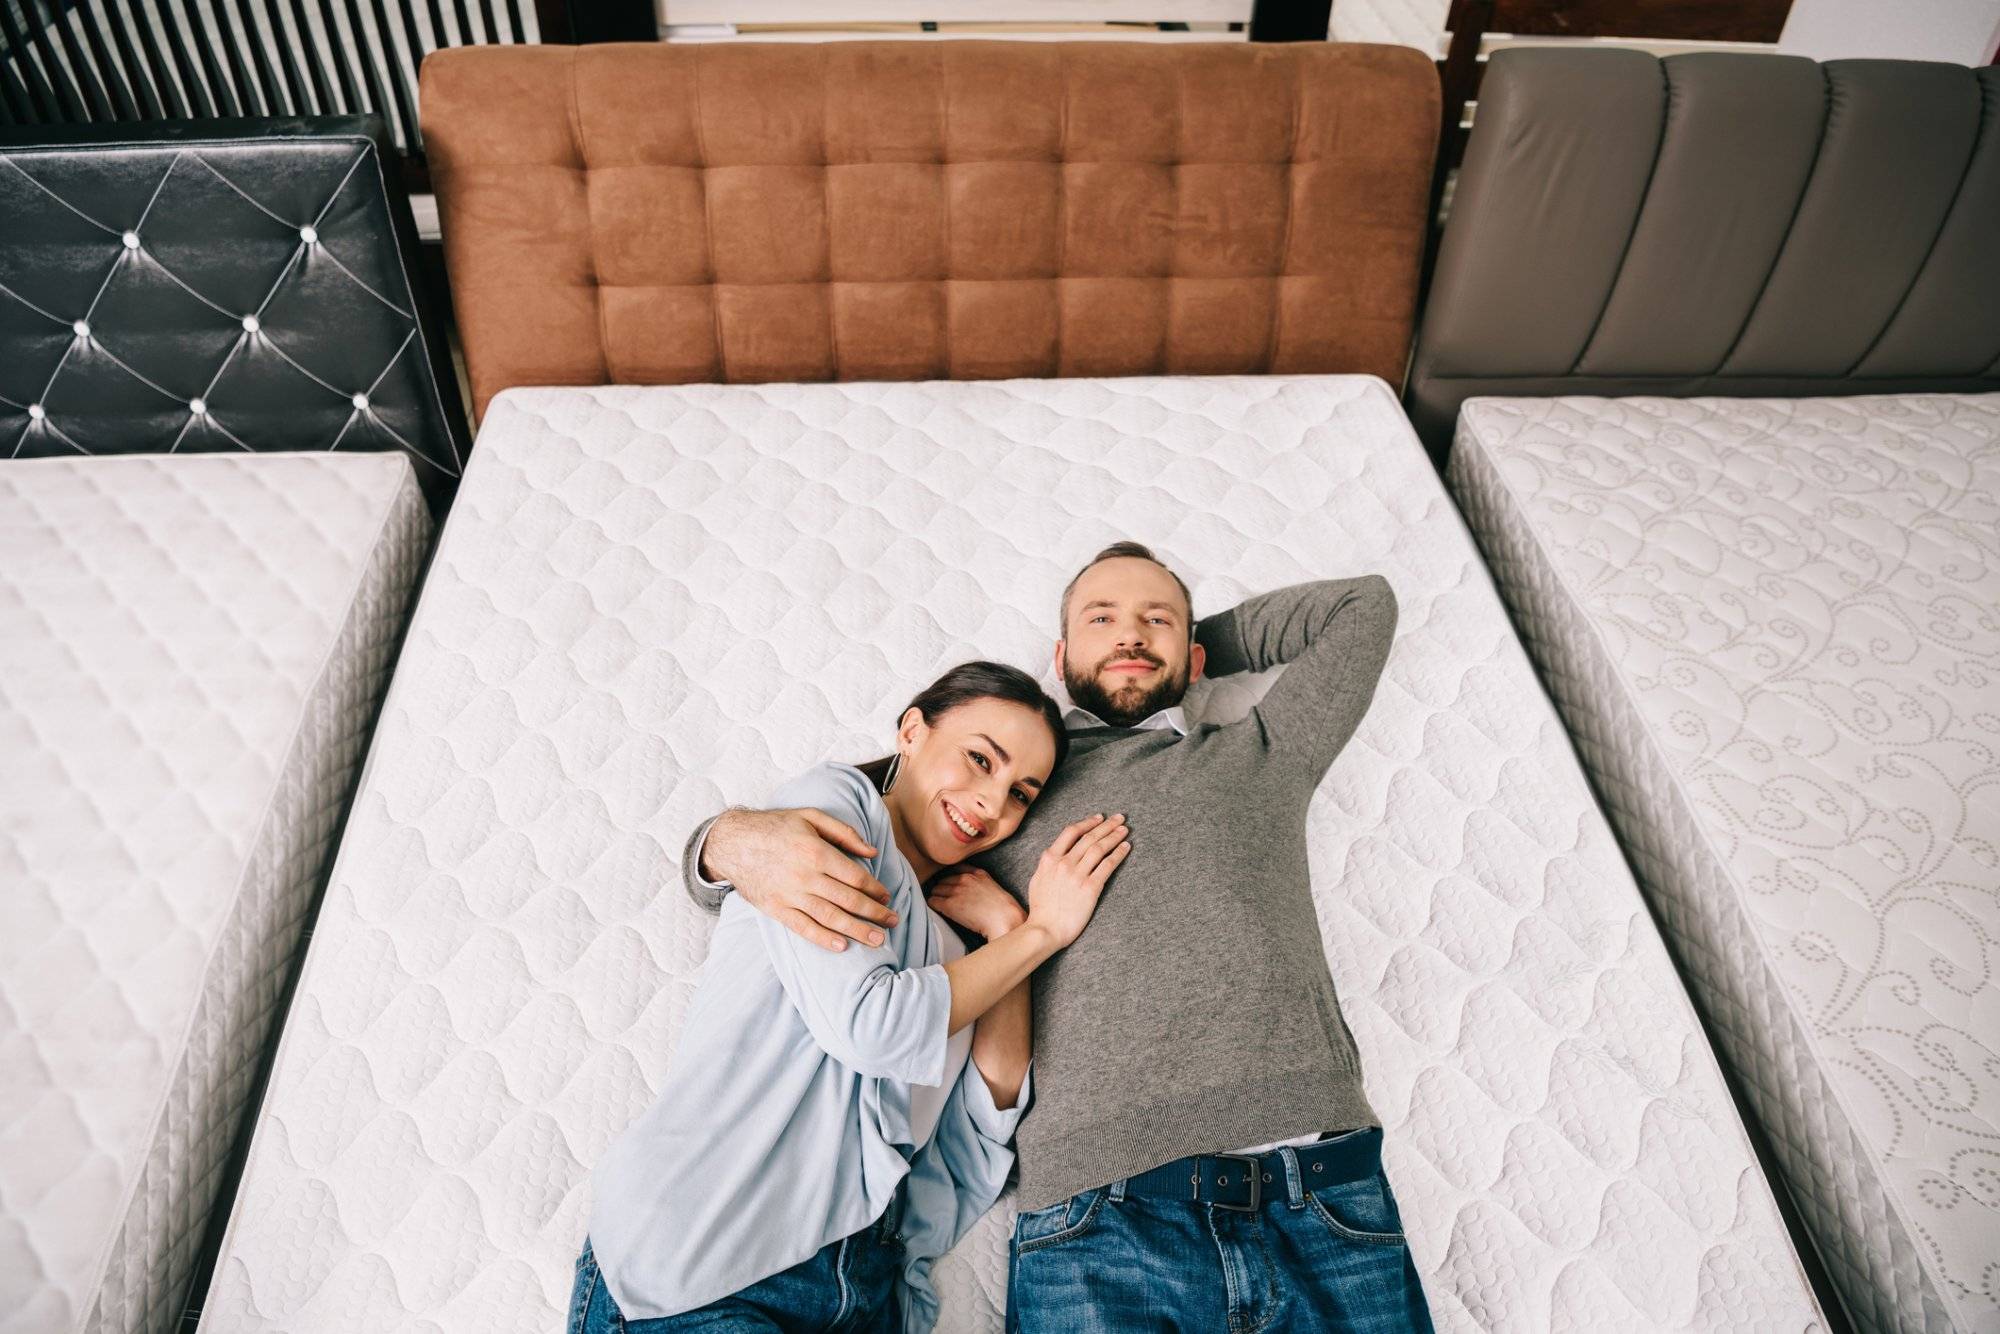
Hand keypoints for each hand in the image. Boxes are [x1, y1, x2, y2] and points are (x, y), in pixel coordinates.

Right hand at [703, 807, 898, 950]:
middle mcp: (805, 876)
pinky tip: (842, 946)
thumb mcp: (810, 817)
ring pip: (830, 917)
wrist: (732, 842)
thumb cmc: (775, 826)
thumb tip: (872, 850)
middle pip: (848, 900)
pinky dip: (823, 938)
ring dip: (857, 930)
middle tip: (893, 922)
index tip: (887, 896)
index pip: (855, 876)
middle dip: (874, 913)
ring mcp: (789, 895)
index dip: (874, 888)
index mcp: (815, 851)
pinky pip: (803, 928)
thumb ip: (844, 832)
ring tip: (878, 940)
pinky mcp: (776, 909)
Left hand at [928, 868, 1027, 940]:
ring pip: (936, 890)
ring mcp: (956, 891)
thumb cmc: (1003, 910)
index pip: (957, 869)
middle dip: (944, 889)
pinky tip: (937, 910)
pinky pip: (933, 901)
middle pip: (944, 880)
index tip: (951, 884)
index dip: (953, 878)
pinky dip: (933, 905)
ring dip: (937, 897)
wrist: (1003, 919)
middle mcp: (965, 879)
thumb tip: (972, 891)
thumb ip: (981, 883)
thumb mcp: (994, 888)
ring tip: (941, 904)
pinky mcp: (949, 905)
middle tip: (946, 898)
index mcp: (977, 873)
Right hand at [1024, 814, 1128, 948]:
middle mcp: (1064, 863)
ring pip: (1099, 848)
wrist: (1046, 929)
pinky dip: (1118, 854)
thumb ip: (1048, 864)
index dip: (1087, 823)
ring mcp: (1077, 875)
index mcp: (1050, 859)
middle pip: (1089, 837)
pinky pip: (1107, 865)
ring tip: (1125, 830)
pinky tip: (1126, 847)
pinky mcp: (1090, 888)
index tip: (1099, 818)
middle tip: (1119, 818)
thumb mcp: (1038, 879)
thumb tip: (1056, 854)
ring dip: (1114, 836)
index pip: (1071, 832)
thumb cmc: (1041, 909)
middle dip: (1106, 825)